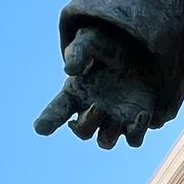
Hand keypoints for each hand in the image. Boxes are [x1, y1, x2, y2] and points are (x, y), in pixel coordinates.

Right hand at [33, 25, 159, 148]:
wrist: (140, 48)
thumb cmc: (109, 45)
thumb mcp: (91, 41)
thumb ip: (79, 51)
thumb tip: (70, 69)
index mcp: (75, 92)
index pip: (56, 112)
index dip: (48, 121)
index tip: (41, 128)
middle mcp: (92, 110)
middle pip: (83, 131)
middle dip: (88, 121)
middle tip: (98, 105)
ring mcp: (115, 118)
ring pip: (106, 142)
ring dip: (108, 135)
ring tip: (117, 116)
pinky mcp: (137, 120)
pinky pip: (135, 139)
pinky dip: (137, 131)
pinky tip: (142, 113)